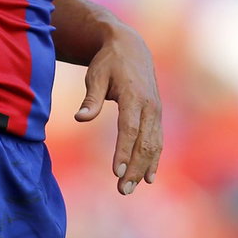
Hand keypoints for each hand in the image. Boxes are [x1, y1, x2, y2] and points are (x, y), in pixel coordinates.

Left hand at [74, 24, 162, 194]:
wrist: (131, 48)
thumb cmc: (108, 62)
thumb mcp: (95, 75)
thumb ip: (91, 98)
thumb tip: (80, 118)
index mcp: (133, 95)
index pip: (129, 128)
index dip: (124, 151)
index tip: (117, 172)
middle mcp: (149, 105)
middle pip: (144, 142)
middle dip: (135, 168)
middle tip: (123, 190)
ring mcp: (156, 111)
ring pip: (153, 145)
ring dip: (143, 169)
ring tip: (130, 188)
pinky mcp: (157, 116)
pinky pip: (157, 141)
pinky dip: (154, 160)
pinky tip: (148, 178)